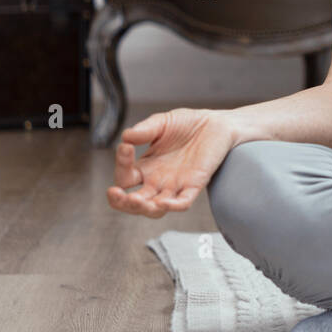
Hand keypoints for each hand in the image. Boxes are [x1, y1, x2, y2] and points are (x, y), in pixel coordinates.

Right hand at [106, 108, 234, 217]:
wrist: (217, 123)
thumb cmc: (188, 124)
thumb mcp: (161, 123)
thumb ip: (144, 130)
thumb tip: (126, 136)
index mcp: (146, 167)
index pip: (124, 177)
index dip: (120, 165)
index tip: (126, 147)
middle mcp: (158, 180)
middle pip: (134, 202)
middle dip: (121, 202)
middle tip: (114, 193)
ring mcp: (176, 185)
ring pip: (155, 208)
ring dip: (144, 208)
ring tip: (136, 201)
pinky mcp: (195, 185)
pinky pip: (183, 202)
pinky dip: (173, 206)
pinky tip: (164, 203)